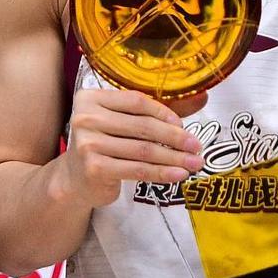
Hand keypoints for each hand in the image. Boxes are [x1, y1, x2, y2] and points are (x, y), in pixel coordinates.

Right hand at [60, 88, 206, 208]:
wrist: (75, 179)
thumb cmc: (106, 142)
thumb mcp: (124, 121)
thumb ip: (156, 110)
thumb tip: (202, 98)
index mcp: (92, 97)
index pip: (136, 101)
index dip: (163, 111)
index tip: (184, 124)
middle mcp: (86, 117)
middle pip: (142, 126)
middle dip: (175, 137)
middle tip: (197, 146)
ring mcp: (88, 144)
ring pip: (143, 150)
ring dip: (174, 158)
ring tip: (194, 163)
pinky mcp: (95, 168)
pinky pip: (137, 170)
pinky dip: (161, 173)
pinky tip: (179, 175)